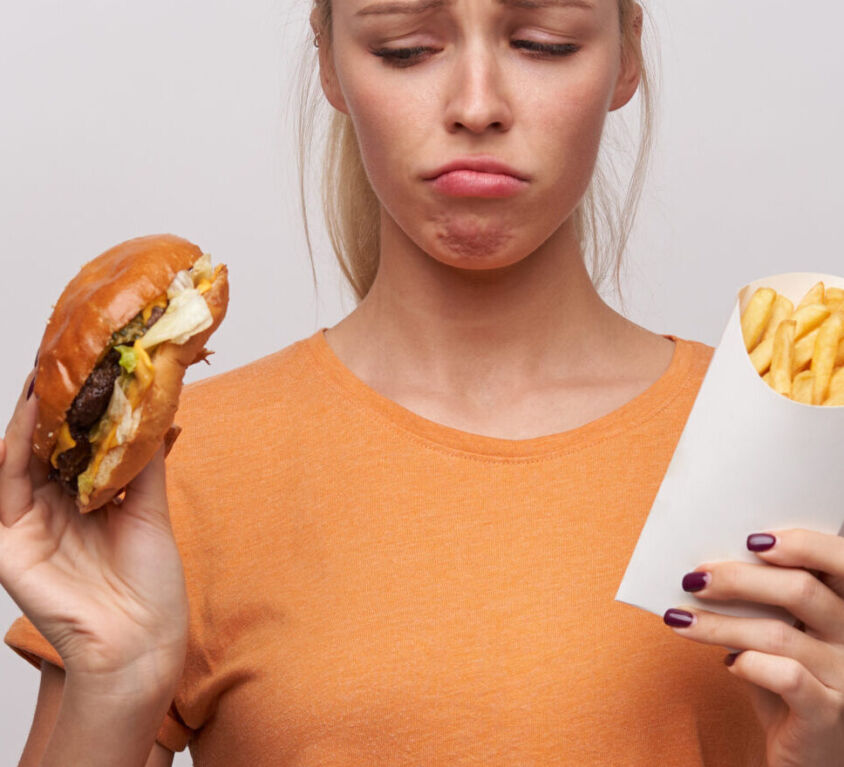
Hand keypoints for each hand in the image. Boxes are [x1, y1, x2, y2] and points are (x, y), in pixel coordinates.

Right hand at [0, 369, 188, 692]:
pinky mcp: (11, 548)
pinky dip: (13, 455)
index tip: (87, 372)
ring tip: (39, 380)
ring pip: (19, 464)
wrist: (142, 637)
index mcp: (86, 504)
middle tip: (58, 362)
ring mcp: (29, 528)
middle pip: (43, 451)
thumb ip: (145, 462)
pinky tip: (25, 424)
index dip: (77, 413)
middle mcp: (54, 511)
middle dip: (48, 409)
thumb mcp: (151, 508)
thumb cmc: (151, 581)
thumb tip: (157, 412)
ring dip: (27, 423)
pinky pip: (6, 492)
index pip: (74, 448)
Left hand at [664, 528, 843, 766]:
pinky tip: (729, 664)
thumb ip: (768, 601)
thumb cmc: (792, 680)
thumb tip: (710, 567)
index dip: (804, 544)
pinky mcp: (830, 713)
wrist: (809, 752)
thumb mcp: (785, 633)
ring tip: (680, 618)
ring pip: (780, 634)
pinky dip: (750, 665)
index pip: (842, 561)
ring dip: (720, 624)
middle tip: (695, 578)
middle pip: (804, 590)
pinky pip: (787, 677)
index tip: (752, 539)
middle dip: (740, 579)